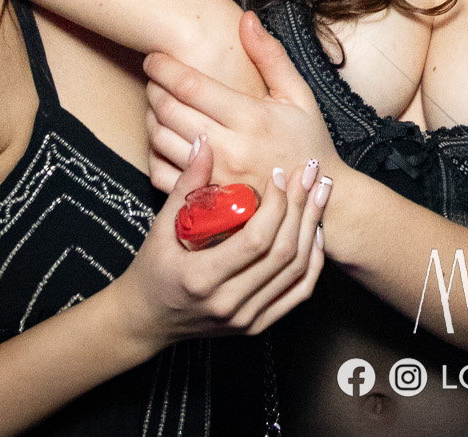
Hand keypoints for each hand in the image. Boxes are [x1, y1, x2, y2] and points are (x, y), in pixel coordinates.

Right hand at [111, 137, 328, 349]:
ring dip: (313, 229)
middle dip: (302, 208)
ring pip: (297, 271)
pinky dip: (313, 261)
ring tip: (320, 194)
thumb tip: (205, 143)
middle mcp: (228, 304)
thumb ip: (186, 186)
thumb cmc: (152, 271)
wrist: (147, 321)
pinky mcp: (258, 325)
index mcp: (201, 279)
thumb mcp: (161, 228)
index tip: (280, 174)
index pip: (256, 240)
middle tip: (310, 174)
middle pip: (283, 253)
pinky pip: (298, 292)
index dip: (276, 205)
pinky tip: (317, 233)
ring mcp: (246, 318)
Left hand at [145, 9, 336, 194]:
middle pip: (169, 111)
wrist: (313, 198)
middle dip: (154, 89)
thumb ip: (270, 56)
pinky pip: (162, 174)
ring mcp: (215, 178)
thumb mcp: (298, 95)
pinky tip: (164, 140)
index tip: (154, 58)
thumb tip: (246, 19)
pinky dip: (154, 154)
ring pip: (160, 141)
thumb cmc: (307, 141)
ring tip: (159, 105)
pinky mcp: (206, 200)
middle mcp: (230, 148)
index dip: (165, 68)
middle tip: (155, 79)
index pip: (191, 86)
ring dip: (151, 118)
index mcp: (252, 118)